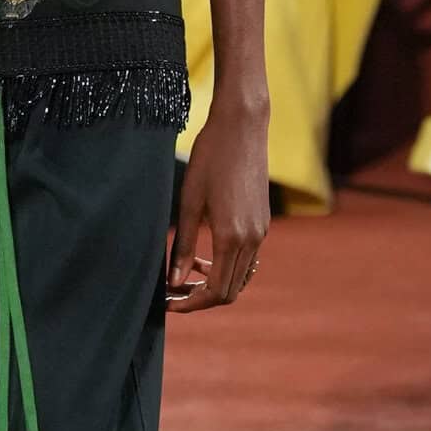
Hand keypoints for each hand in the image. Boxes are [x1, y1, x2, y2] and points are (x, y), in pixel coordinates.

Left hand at [167, 95, 269, 312]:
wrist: (242, 127)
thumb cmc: (210, 158)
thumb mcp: (189, 202)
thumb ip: (184, 246)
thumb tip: (174, 281)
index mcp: (232, 237)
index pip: (216, 293)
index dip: (191, 303)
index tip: (168, 302)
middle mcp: (252, 240)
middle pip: (230, 291)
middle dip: (200, 299)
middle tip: (172, 293)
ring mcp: (261, 232)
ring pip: (240, 277)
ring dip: (214, 284)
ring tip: (186, 275)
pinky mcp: (263, 222)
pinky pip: (247, 260)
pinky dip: (226, 267)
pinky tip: (205, 256)